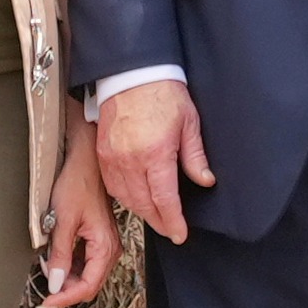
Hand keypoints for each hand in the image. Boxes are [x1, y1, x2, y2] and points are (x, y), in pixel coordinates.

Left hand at [41, 131, 121, 307]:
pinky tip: (54, 258)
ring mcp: (106, 244)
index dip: (64, 298)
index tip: (45, 302)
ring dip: (66, 278)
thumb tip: (54, 285)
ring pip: (87, 275)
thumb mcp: (62, 221)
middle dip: (65, 290)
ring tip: (46, 267)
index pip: (87, 287)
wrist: (85, 160)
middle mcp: (110, 249)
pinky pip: (87, 262)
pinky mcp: (99, 238)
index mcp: (105, 247)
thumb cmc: (77, 183)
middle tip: (41, 291)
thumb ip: (59, 256)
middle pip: (88, 285)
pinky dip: (70, 266)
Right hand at [97, 79, 210, 239]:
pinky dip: (124, 197)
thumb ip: (195, 157)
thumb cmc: (162, 93)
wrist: (131, 74)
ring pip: (126, 198)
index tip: (180, 233)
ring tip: (155, 216)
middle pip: (144, 204)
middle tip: (170, 229)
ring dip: (141, 211)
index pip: (165, 199)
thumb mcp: (189, 123)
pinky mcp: (102, 154)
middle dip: (158, 221)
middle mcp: (131, 160)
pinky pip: (112, 185)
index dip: (173, 221)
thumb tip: (205, 180)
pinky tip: (135, 198)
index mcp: (156, 153)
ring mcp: (114, 158)